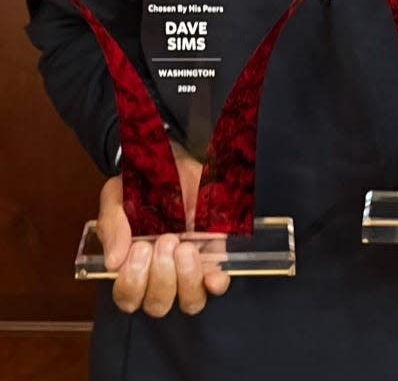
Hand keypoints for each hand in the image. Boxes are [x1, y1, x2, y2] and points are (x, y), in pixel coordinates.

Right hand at [97, 142, 230, 315]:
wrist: (167, 161)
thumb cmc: (138, 185)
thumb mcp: (116, 198)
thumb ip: (112, 226)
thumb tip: (113, 262)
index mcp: (132, 265)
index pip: (128, 298)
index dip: (133, 283)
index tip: (140, 248)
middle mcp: (160, 274)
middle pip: (158, 304)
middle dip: (161, 277)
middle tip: (165, 240)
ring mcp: (189, 268)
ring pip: (189, 301)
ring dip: (186, 279)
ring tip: (185, 246)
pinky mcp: (214, 254)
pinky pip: (217, 283)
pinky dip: (216, 282)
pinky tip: (213, 273)